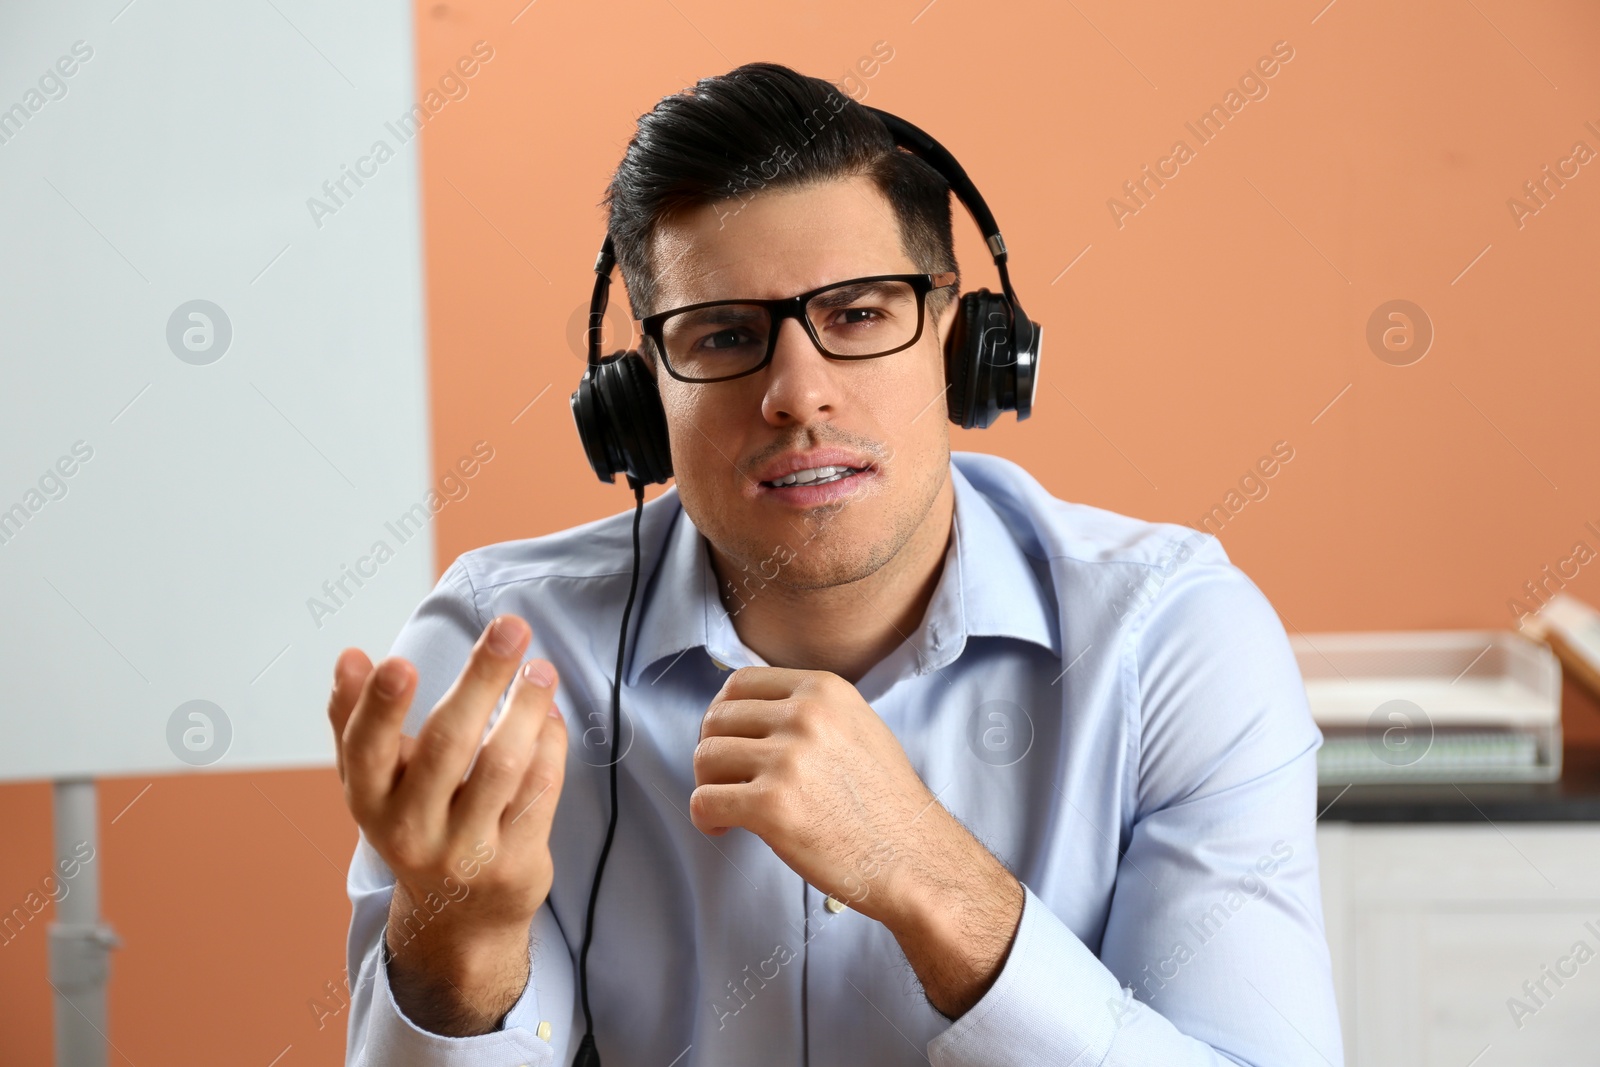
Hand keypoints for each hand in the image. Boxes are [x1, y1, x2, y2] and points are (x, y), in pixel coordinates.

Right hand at [327, 614, 568, 1032]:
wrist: (457, 916)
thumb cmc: (416, 820)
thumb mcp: (375, 781)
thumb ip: (356, 719)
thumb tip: (351, 658)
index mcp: (371, 801)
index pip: (365, 751)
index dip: (377, 708)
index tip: (396, 662)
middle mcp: (413, 830)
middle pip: (448, 744)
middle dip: (481, 679)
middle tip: (510, 627)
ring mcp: (466, 851)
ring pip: (503, 764)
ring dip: (527, 706)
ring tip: (541, 668)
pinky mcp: (515, 863)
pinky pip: (540, 790)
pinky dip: (550, 744)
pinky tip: (551, 715)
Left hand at [689, 666, 1022, 1017]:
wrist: (913, 859)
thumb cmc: (886, 803)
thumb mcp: (857, 726)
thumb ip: (809, 710)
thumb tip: (747, 711)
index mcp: (823, 690)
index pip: (740, 682)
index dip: (725, 714)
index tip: (732, 743)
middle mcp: (804, 715)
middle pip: (717, 718)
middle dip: (715, 753)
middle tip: (729, 781)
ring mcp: (787, 759)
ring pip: (704, 757)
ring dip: (709, 785)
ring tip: (729, 808)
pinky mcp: (772, 805)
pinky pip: (703, 800)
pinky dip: (704, 817)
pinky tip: (724, 827)